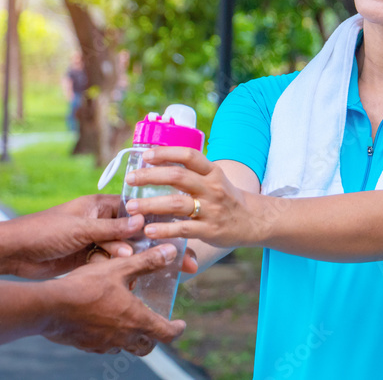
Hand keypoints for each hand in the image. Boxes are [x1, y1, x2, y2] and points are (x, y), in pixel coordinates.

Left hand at [5, 194, 142, 278]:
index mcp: (97, 206)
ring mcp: (92, 239)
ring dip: (124, 253)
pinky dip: (113, 264)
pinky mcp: (86, 257)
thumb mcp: (82, 228)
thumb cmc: (45, 231)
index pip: (129, 207)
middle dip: (136, 238)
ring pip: (118, 246)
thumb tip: (141, 222)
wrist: (16, 253)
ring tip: (131, 260)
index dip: (144, 215)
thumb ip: (112, 228)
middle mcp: (97, 221)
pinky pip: (106, 259)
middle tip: (153, 248)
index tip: (161, 225)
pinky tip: (121, 271)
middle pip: (126, 229)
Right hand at [40, 243, 186, 354]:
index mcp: (136, 320)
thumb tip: (171, 252)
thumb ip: (147, 261)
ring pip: (125, 347)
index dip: (176, 329)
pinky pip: (105, 346)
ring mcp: (104, 344)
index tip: (181, 324)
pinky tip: (104, 322)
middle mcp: (123, 337)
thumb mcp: (120, 268)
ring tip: (130, 322)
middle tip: (157, 326)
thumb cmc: (86, 286)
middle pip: (146, 346)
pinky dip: (111, 337)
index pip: (166, 333)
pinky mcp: (87, 345)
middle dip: (155, 337)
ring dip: (132, 337)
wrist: (50, 307)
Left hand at [124, 147, 260, 249]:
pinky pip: (183, 228)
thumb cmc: (225, 198)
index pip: (188, 155)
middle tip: (130, 179)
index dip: (166, 153)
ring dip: (150, 204)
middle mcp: (212, 188)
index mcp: (212, 171)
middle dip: (150, 176)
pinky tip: (149, 230)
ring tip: (131, 207)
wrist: (252, 220)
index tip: (145, 155)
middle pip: (178, 177)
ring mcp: (211, 209)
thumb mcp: (214, 179)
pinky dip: (164, 229)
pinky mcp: (210, 230)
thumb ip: (191, 173)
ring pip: (176, 203)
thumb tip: (156, 163)